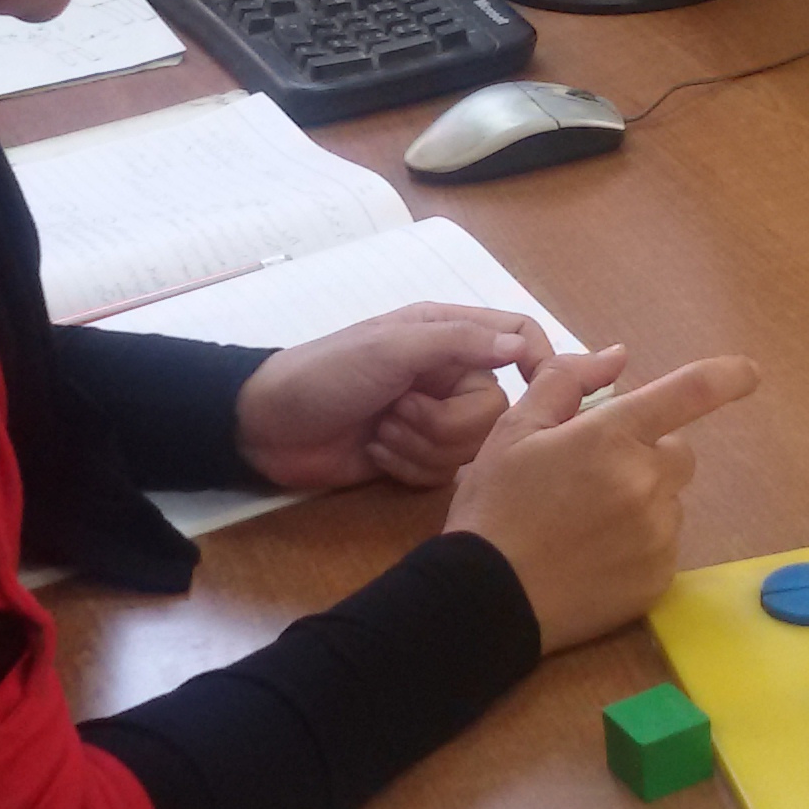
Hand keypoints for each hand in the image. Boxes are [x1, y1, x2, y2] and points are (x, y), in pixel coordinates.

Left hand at [234, 304, 552, 491]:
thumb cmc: (326, 374)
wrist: (267, 427)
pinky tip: (376, 455)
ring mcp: (433, 418)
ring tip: (380, 431)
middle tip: (399, 411)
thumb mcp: (391, 348)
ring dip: (421, 445)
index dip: (540, 362)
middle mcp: (449, 374)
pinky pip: (444, 474)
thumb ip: (459, 342)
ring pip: (471, 447)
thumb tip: (521, 343)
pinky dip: (408, 467)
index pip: (519, 337)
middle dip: (446, 421)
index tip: (540, 392)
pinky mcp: (416, 457)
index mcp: (448, 334)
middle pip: (497, 409)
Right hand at [444, 347, 760, 653]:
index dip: (725, 377)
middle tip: (595, 475)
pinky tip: (594, 556)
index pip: (689, 393)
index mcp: (611, 436)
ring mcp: (658, 534)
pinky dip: (638, 545)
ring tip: (585, 525)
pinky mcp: (659, 578)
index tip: (748, 373)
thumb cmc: (494, 507)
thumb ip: (565, 382)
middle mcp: (646, 482)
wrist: (485, 597)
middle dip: (648, 454)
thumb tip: (616, 357)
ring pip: (669, 501)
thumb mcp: (512, 430)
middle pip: (678, 453)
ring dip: (642, 501)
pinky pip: (664, 546)